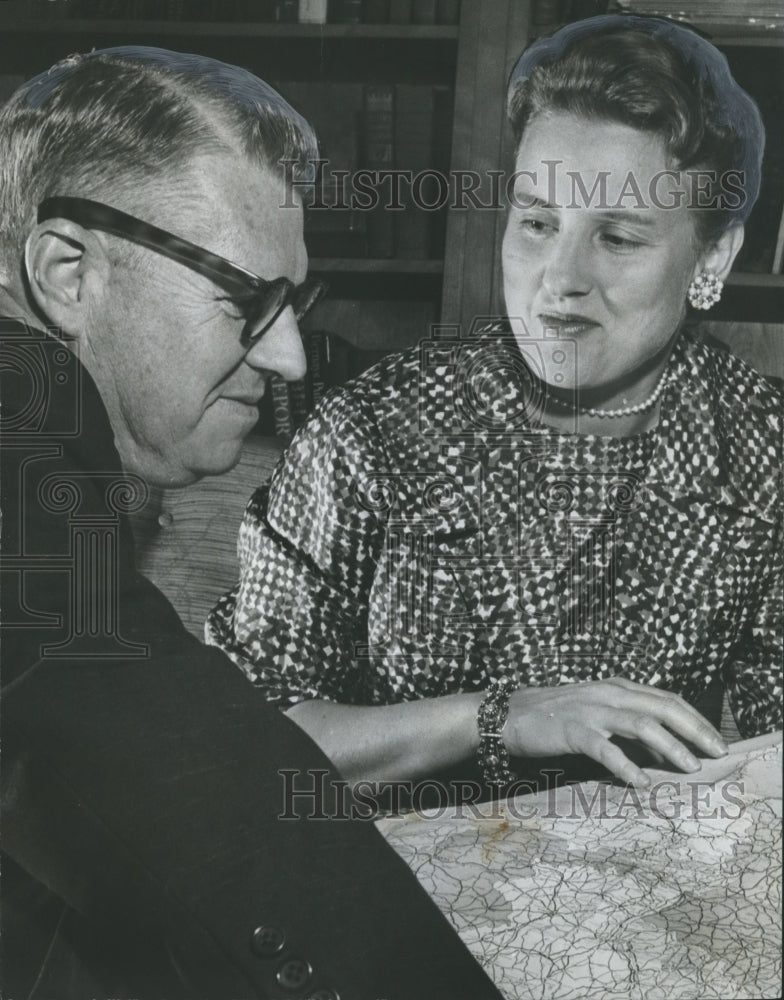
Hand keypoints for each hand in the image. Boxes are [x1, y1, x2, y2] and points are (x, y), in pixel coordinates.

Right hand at [504, 678, 728, 786]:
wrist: (511, 714)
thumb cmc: (557, 716)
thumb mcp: (598, 711)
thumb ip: (629, 725)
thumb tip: (664, 748)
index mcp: (617, 687)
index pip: (667, 698)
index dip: (695, 718)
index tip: (715, 740)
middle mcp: (609, 694)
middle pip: (662, 707)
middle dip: (694, 730)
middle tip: (717, 752)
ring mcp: (591, 711)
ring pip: (641, 724)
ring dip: (670, 746)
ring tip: (690, 766)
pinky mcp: (573, 731)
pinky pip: (606, 749)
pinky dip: (627, 766)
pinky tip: (641, 782)